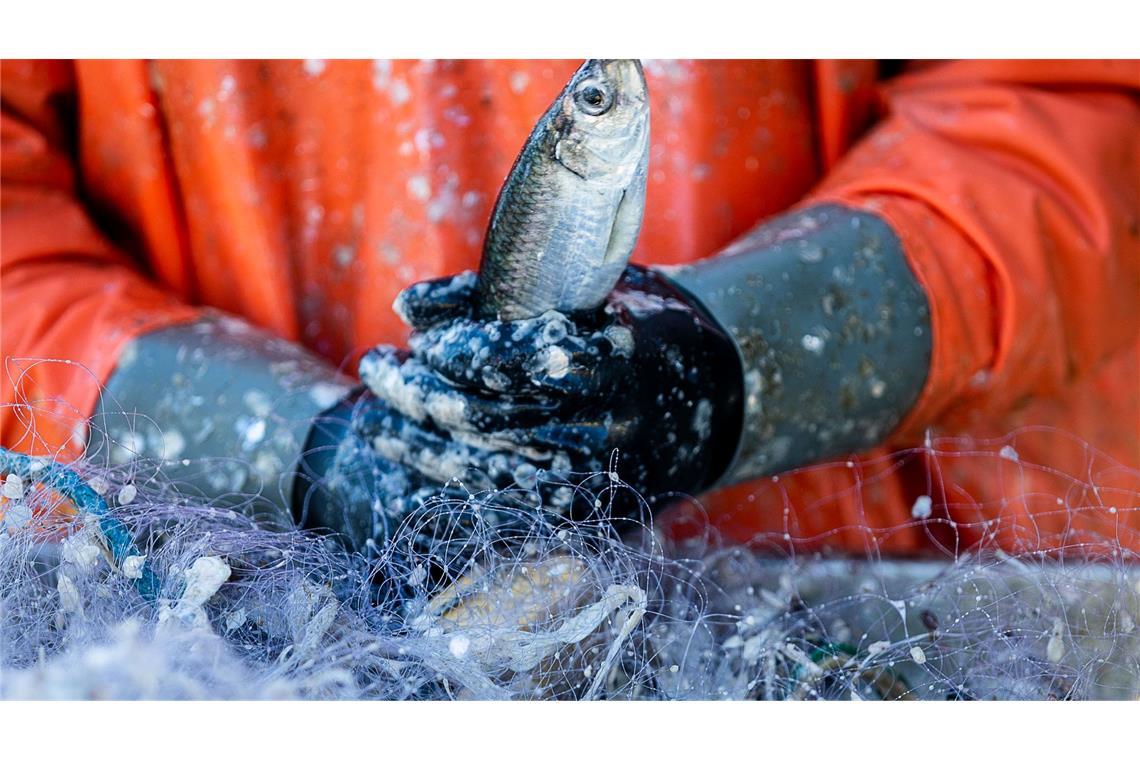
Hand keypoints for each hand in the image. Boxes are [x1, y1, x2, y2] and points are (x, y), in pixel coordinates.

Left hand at [361, 265, 743, 507]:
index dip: (462, 351)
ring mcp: (603, 477)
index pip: (523, 359)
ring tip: (377, 418)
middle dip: (420, 395)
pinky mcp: (593, 511)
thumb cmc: (640, 326)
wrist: (721, 397)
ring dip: (421, 446)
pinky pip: (507, 506)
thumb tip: (405, 305)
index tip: (420, 341)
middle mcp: (612, 425)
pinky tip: (417, 462)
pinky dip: (453, 485)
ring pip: (489, 470)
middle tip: (377, 368)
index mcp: (619, 359)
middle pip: (493, 418)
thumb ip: (500, 293)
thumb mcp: (588, 289)